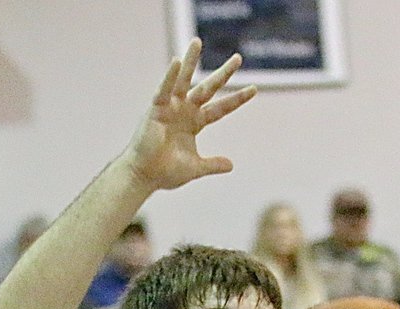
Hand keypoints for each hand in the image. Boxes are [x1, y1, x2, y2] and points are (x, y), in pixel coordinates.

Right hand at [123, 39, 254, 193]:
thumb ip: (213, 164)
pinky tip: (177, 62)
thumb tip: (232, 165)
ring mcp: (170, 107)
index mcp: (195, 122)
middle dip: (224, 74)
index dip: (237, 99)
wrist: (146, 176)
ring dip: (191, 61)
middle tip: (238, 58)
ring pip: (184, 80)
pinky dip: (169, 76)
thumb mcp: (196, 167)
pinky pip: (164, 89)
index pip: (221, 108)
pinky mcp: (156, 109)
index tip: (254, 89)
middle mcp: (184, 110)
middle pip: (208, 88)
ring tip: (197, 41)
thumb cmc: (166, 171)